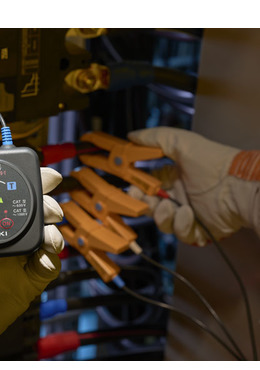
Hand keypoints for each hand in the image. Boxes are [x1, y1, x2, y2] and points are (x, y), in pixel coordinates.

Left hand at [0, 159, 63, 359]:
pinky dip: (51, 257)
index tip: (33, 168)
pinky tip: (42, 256)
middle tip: (47, 201)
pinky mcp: (27, 283)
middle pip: (33, 211)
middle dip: (46, 200)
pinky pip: (48, 266)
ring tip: (46, 230)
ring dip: (52, 227)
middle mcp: (0, 239)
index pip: (5, 196)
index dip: (22, 179)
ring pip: (46, 234)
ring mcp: (16, 261)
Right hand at [127, 127, 259, 245]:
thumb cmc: (214, 163)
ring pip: (162, 222)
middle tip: (140, 198)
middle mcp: (180, 196)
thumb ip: (155, 137)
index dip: (138, 186)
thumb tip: (132, 135)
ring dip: (161, 215)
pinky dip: (180, 224)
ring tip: (168, 205)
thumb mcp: (183, 142)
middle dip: (143, 203)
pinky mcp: (197, 230)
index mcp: (175, 176)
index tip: (131, 185)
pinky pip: (180, 233)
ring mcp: (188, 214)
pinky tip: (187, 213)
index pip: (149, 184)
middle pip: (151, 205)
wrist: (239, 187)